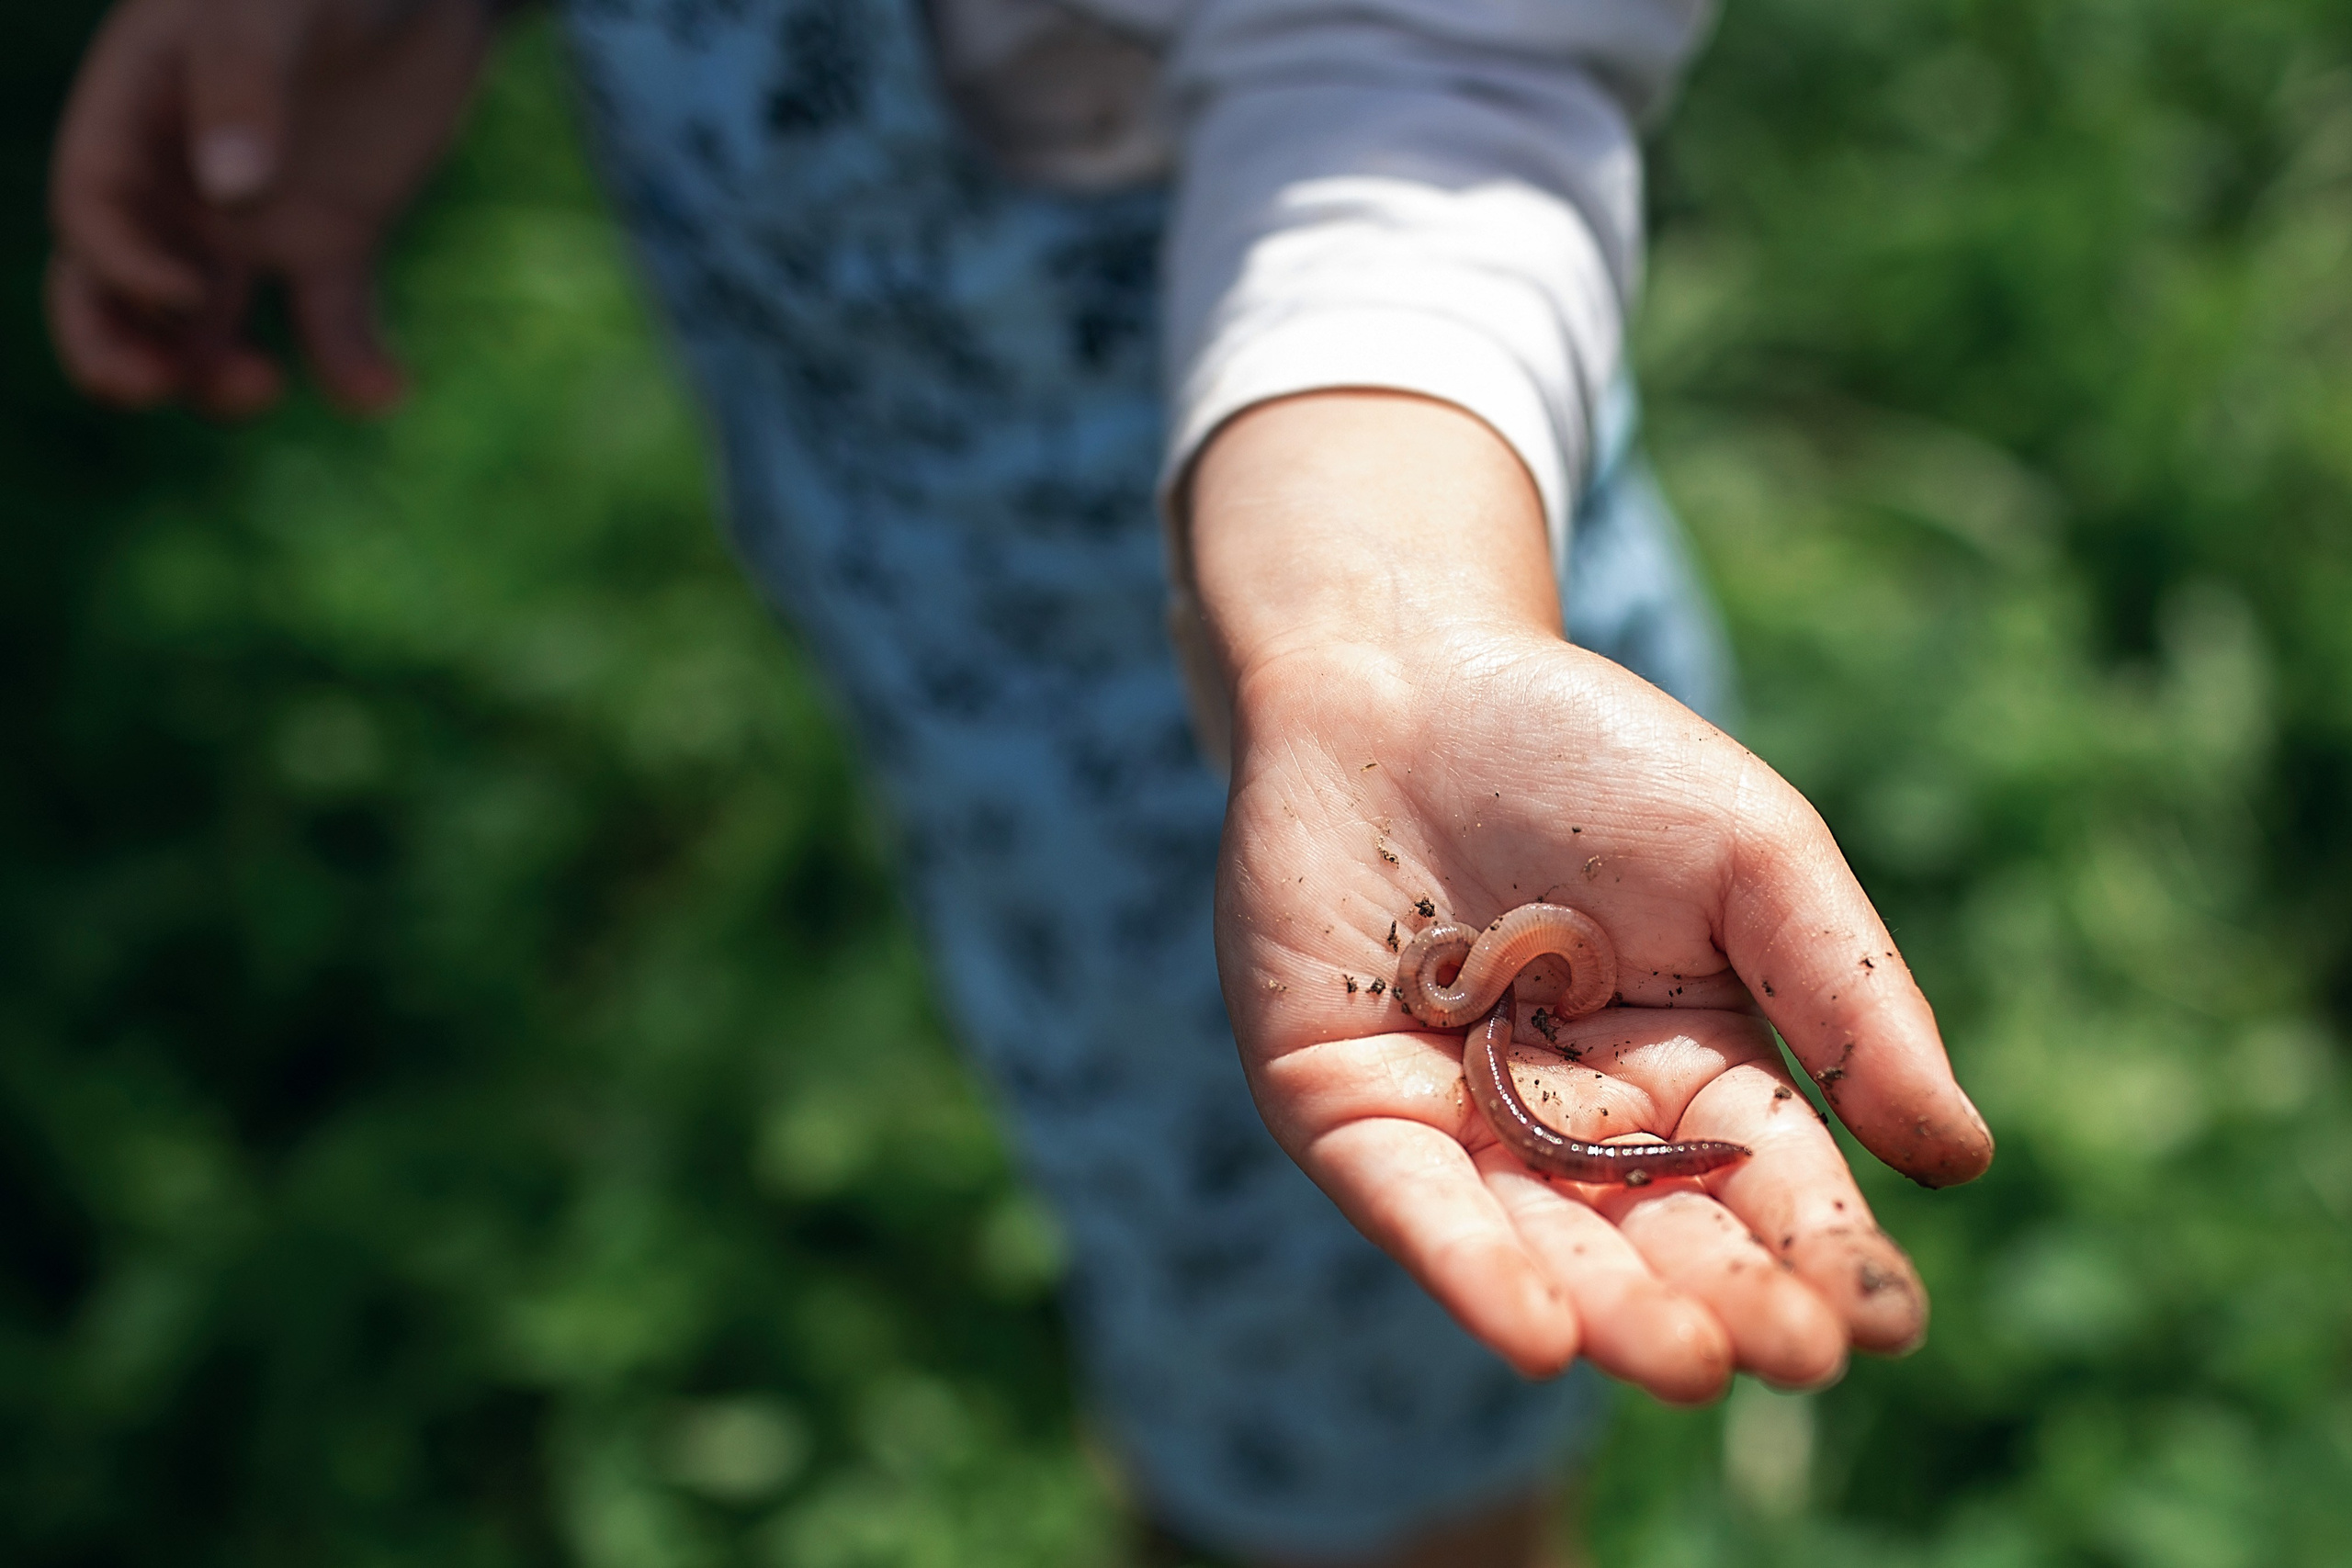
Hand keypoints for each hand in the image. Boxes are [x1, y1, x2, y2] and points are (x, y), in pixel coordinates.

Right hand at [47, 0, 494, 415]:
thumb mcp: (275, 1)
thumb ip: (244, 79)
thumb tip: (229, 189)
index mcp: (136, 113)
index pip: (93, 209)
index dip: (120, 267)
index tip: (187, 298)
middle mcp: (179, 182)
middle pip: (116, 291)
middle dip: (118, 349)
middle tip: (151, 389)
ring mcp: (252, 223)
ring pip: (208, 329)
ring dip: (221, 376)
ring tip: (270, 387)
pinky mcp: (333, 244)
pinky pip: (331, 326)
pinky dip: (352, 369)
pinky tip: (386, 392)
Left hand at [1187, 392, 1992, 1396]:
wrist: (1397, 675)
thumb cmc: (1587, 756)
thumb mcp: (1753, 857)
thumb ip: (1848, 998)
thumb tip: (1962, 1158)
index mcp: (1691, 1071)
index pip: (1771, 1185)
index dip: (1823, 1253)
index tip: (1878, 1323)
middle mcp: (1577, 1123)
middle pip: (1659, 1235)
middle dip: (1721, 1299)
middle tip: (1786, 1357)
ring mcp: (1457, 1122)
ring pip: (1541, 1240)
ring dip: (1608, 1309)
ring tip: (1681, 1361)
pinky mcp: (1345, 1105)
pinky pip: (1411, 1200)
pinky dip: (1468, 1264)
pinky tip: (1536, 1330)